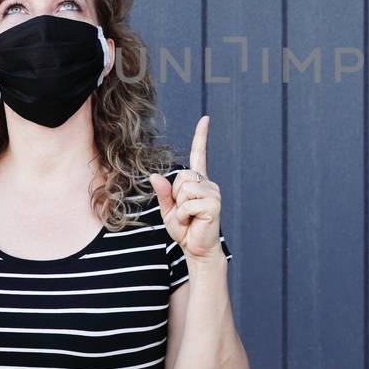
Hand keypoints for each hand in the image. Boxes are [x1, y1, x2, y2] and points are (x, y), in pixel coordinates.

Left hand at [148, 114, 223, 260]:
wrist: (197, 249)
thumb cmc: (185, 229)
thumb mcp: (168, 210)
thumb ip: (163, 193)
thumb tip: (154, 176)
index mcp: (198, 182)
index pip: (199, 154)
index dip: (201, 136)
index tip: (205, 118)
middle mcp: (208, 184)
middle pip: (181, 176)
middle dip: (175, 195)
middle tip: (184, 212)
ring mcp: (213, 193)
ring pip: (184, 189)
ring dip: (179, 207)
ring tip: (189, 218)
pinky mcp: (213, 205)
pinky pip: (188, 203)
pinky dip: (183, 216)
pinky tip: (192, 222)